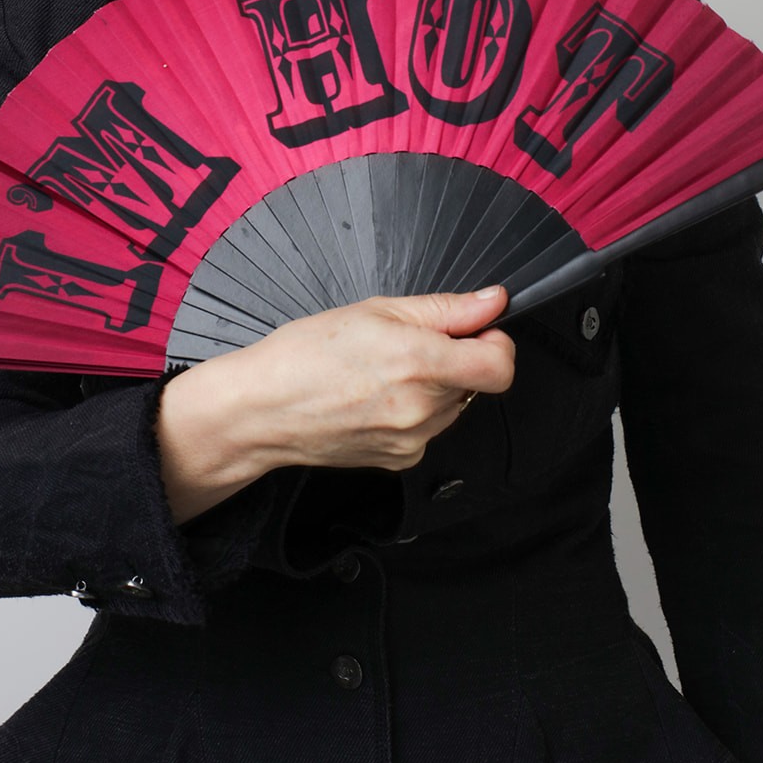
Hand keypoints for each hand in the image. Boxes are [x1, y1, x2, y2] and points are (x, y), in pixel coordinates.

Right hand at [157, 287, 514, 520]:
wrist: (261, 409)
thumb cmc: (305, 354)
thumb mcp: (375, 310)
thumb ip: (444, 309)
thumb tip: (491, 302)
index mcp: (420, 363)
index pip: (501, 366)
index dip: (495, 342)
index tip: (475, 331)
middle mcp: (423, 409)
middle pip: (477, 383)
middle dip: (456, 359)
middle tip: (410, 343)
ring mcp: (412, 440)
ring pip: (453, 406)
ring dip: (435, 386)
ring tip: (384, 371)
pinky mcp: (400, 460)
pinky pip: (428, 429)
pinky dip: (415, 411)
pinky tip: (376, 397)